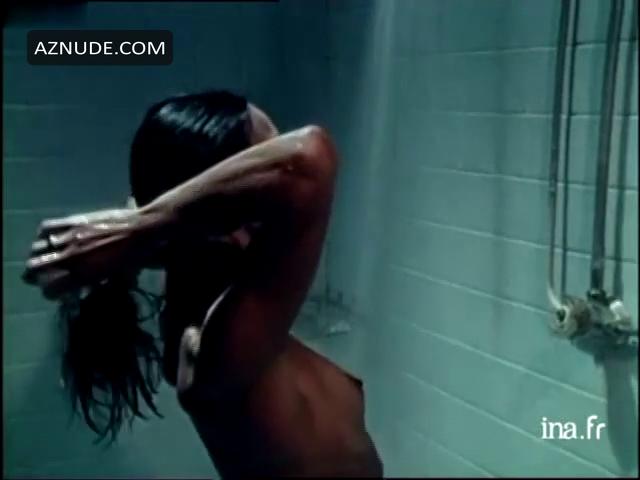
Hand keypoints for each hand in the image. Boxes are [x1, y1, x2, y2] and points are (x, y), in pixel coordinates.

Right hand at [22, 208, 154, 298]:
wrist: (143, 229)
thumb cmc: (136, 257)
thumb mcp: (116, 277)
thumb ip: (95, 282)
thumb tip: (83, 287)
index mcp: (82, 275)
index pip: (49, 290)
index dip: (51, 292)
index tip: (56, 291)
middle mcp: (71, 258)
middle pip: (33, 269)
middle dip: (36, 274)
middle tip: (43, 274)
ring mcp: (70, 237)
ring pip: (36, 249)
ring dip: (40, 254)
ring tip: (47, 256)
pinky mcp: (73, 220)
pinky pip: (46, 228)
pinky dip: (45, 234)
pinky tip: (52, 238)